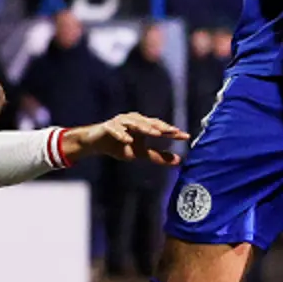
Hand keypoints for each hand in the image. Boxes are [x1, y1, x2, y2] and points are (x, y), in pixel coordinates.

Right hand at [65, 113, 190, 164]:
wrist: (96, 143)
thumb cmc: (120, 146)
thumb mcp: (140, 153)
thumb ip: (158, 156)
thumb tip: (178, 161)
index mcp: (144, 126)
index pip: (161, 129)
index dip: (173, 132)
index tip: (186, 136)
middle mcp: (134, 120)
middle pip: (150, 122)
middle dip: (162, 127)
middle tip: (173, 131)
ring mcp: (121, 122)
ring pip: (135, 123)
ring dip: (145, 127)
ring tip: (155, 134)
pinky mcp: (108, 126)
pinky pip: (116, 129)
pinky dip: (122, 134)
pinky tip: (128, 140)